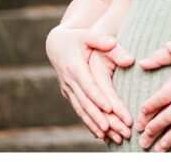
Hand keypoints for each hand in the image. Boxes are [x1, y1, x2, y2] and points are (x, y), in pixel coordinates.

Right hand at [45, 26, 133, 140]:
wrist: (56, 45)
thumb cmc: (76, 38)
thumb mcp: (87, 35)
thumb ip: (101, 39)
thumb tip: (114, 43)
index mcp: (75, 67)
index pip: (88, 85)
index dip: (98, 98)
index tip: (109, 108)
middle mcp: (70, 81)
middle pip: (85, 102)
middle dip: (99, 117)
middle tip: (113, 129)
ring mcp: (68, 89)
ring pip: (81, 110)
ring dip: (93, 124)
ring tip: (107, 136)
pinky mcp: (69, 94)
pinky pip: (79, 110)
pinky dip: (88, 122)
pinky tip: (99, 134)